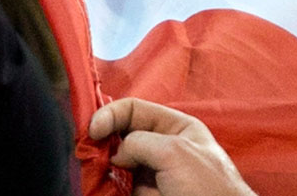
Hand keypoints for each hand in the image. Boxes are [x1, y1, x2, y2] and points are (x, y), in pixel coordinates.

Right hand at [89, 98, 256, 195]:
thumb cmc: (208, 187)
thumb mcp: (175, 152)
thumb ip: (141, 142)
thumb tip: (116, 153)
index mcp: (176, 127)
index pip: (134, 110)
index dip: (110, 115)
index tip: (92, 131)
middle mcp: (162, 147)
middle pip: (120, 138)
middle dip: (102, 144)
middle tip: (88, 155)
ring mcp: (153, 174)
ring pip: (115, 166)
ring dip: (103, 169)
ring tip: (98, 175)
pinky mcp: (146, 195)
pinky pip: (118, 188)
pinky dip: (108, 188)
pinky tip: (103, 188)